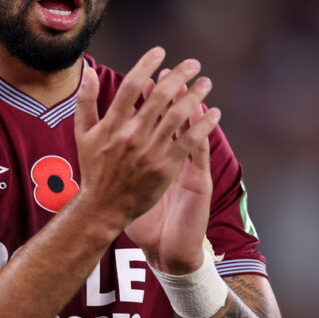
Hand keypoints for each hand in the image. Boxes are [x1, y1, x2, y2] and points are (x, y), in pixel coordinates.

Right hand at [73, 49, 220, 234]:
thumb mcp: (82, 133)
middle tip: (193, 64)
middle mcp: (131, 135)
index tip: (160, 52)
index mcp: (112, 124)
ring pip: (177, 116)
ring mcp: (149, 152)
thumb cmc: (94, 168)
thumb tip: (89, 71)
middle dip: (178, 76)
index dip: (146, 65)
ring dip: (194, 96)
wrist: (103, 206)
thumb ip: (85, 100)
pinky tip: (214, 113)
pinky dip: (203, 126)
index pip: (130, 87)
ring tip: (205, 83)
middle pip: (159, 97)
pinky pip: (188, 142)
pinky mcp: (165, 168)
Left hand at [125, 70, 214, 273]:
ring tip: (188, 85)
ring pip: (189, 130)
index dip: (147, 98)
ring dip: (189, 106)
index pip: (152, 120)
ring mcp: (186, 168)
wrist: (165, 246)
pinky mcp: (199, 181)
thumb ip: (123, 162)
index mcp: (155, 156)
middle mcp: (172, 158)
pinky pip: (201, 151)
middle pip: (171, 118)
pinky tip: (208, 116)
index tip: (142, 78)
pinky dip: (204, 132)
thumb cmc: (145, 215)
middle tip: (168, 71)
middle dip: (170, 93)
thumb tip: (109, 134)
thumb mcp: (133, 185)